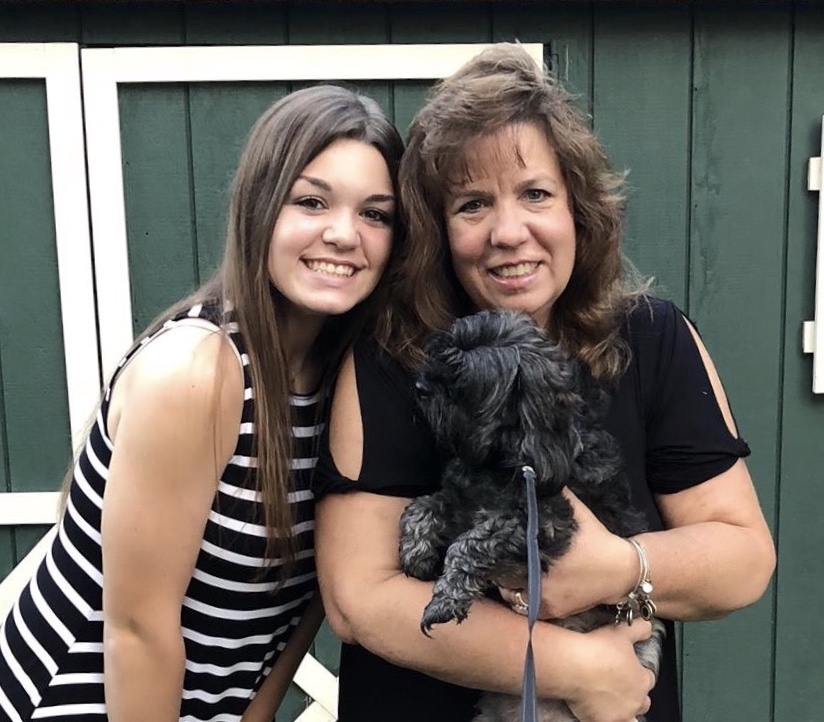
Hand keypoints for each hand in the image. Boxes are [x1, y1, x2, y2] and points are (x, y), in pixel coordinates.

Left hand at [499, 490, 636, 618]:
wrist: (621, 571)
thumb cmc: (595, 539)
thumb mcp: (575, 511)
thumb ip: (554, 495)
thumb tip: (534, 474)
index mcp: (541, 557)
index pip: (502, 560)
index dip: (495, 553)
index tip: (492, 546)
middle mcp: (541, 583)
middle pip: (504, 580)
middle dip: (499, 570)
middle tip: (497, 558)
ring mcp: (547, 602)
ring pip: (513, 597)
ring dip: (509, 586)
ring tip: (507, 573)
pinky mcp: (554, 613)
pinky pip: (526, 608)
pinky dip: (521, 598)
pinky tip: (523, 586)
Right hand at [566, 620, 655, 721]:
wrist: (574, 666)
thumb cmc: (597, 650)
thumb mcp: (621, 633)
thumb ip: (638, 630)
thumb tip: (647, 626)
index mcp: (642, 679)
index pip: (648, 678)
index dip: (638, 673)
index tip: (628, 668)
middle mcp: (635, 700)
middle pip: (643, 702)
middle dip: (635, 695)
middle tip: (619, 686)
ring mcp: (620, 714)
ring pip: (632, 720)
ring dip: (626, 713)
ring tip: (614, 706)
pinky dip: (606, 718)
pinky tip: (598, 711)